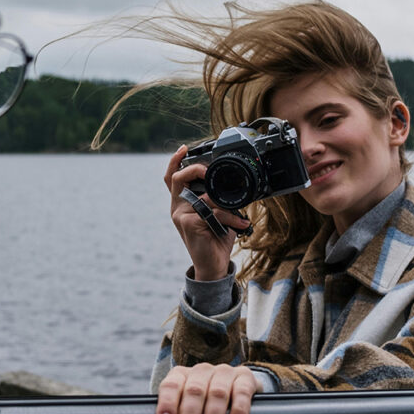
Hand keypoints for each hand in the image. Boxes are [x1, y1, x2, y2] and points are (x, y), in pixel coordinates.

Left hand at [154, 363, 257, 413]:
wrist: (237, 389)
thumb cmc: (204, 405)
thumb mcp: (187, 406)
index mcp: (182, 375)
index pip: (171, 385)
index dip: (167, 404)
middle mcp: (202, 370)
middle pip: (194, 391)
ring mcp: (224, 372)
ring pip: (217, 393)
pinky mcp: (245, 378)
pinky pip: (242, 393)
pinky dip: (238, 412)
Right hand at [165, 145, 249, 281]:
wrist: (214, 265)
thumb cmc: (216, 238)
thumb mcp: (217, 214)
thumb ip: (216, 198)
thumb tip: (230, 184)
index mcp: (182, 202)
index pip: (172, 178)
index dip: (175, 161)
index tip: (184, 148)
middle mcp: (177, 207)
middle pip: (177, 178)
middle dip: (195, 169)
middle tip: (209, 170)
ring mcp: (180, 215)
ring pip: (203, 196)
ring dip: (225, 204)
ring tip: (240, 213)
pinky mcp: (188, 224)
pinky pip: (213, 211)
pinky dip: (230, 218)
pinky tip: (241, 224)